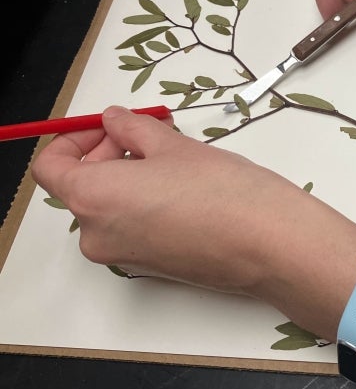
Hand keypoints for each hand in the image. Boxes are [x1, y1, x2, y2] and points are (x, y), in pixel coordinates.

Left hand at [31, 106, 355, 340]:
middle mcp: (98, 234)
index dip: (75, 137)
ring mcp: (124, 256)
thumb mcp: (175, 145)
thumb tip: (115, 121)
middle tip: (152, 133)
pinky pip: (133, 228)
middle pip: (82, 186)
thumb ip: (133, 129)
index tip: (108, 125)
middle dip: (111, 153)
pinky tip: (188, 190)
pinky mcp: (152, 267)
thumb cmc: (225, 194)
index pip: (52, 166)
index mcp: (92, 198)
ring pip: (111, 207)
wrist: (271, 245)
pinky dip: (147, 203)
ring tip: (178, 160)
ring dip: (132, 177)